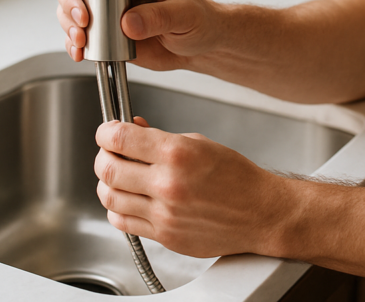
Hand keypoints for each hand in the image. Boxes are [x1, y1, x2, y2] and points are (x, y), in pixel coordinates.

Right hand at [53, 0, 221, 68]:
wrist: (201, 47)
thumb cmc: (199, 19)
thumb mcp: (185, 14)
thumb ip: (160, 16)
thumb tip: (129, 22)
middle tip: (83, 17)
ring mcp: (106, 10)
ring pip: (70, 8)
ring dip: (68, 23)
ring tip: (82, 38)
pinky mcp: (105, 34)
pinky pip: (80, 36)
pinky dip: (74, 44)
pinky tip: (80, 51)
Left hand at [94, 117, 295, 257]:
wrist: (260, 213)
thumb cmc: (238, 178)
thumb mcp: (200, 143)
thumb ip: (161, 137)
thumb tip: (134, 129)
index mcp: (178, 154)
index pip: (120, 139)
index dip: (106, 132)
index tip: (107, 131)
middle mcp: (168, 184)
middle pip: (108, 169)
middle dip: (103, 156)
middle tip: (109, 152)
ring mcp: (164, 213)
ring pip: (109, 198)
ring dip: (106, 183)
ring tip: (117, 176)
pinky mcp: (164, 235)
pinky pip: (122, 222)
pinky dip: (116, 209)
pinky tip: (127, 200)